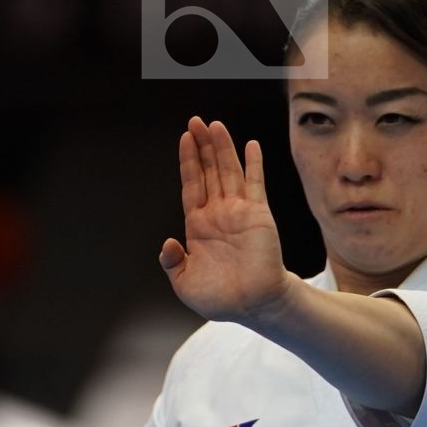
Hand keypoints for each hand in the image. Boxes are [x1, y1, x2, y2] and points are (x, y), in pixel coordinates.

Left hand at [160, 116, 293, 325]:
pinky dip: (253, 164)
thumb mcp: (185, 283)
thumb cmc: (221, 298)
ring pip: (228, 172)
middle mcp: (218, 213)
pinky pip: (255, 184)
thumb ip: (172, 262)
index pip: (192, 185)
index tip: (185, 138)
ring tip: (215, 124)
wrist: (253, 305)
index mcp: (199, 226)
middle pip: (209, 171)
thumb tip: (168, 242)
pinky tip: (250, 145)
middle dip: (202, 146)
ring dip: (222, 148)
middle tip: (196, 121)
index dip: (188, 161)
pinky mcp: (258, 215)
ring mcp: (239, 212)